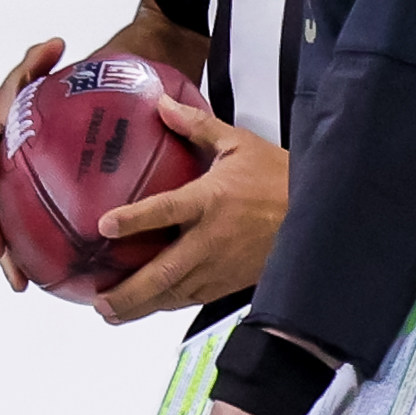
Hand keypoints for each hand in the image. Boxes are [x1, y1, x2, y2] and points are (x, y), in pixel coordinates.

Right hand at [0, 36, 65, 289]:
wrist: (53, 102)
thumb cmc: (41, 86)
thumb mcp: (35, 70)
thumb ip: (36, 60)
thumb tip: (54, 43)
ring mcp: (4, 186)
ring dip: (6, 255)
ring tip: (20, 283)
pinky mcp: (20, 201)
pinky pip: (21, 229)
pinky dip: (28, 254)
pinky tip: (47, 280)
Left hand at [90, 99, 286, 323]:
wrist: (317, 214)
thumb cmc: (277, 178)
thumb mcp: (238, 143)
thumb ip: (196, 125)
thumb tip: (162, 102)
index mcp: (210, 200)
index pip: (167, 210)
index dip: (135, 219)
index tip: (104, 225)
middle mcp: (211, 239)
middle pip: (163, 271)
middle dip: (128, 290)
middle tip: (98, 300)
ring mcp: (220, 266)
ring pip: (174, 294)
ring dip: (141, 306)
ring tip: (110, 312)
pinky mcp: (229, 283)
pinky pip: (191, 299)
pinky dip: (165, 305)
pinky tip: (145, 308)